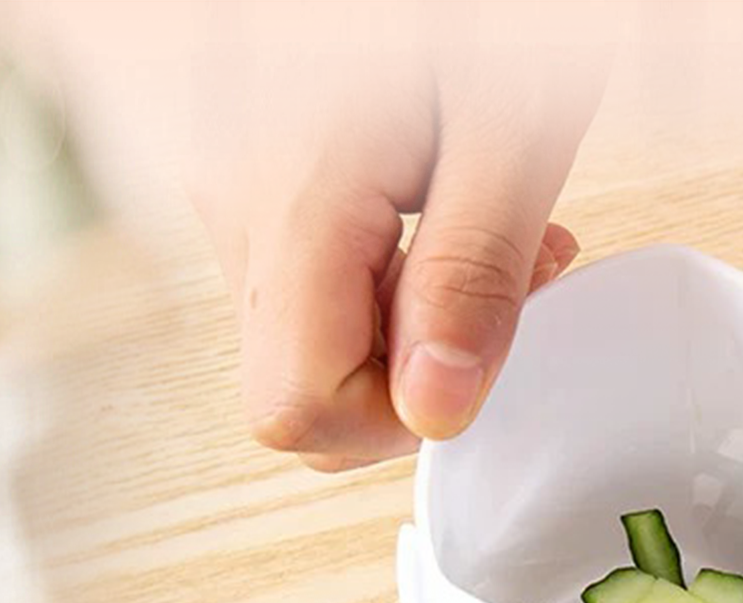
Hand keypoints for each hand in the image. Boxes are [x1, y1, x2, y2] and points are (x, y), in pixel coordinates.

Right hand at [190, 25, 601, 470]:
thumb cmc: (487, 3)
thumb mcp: (511, 136)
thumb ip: (470, 281)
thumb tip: (440, 409)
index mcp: (294, 201)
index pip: (296, 409)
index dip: (393, 421)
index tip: (470, 368)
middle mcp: (235, 200)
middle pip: (295, 383)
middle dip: (410, 372)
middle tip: (498, 293)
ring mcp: (231, 182)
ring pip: (304, 332)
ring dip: (405, 318)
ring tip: (486, 230)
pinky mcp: (248, 165)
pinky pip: (305, 270)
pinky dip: (383, 269)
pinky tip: (440, 208)